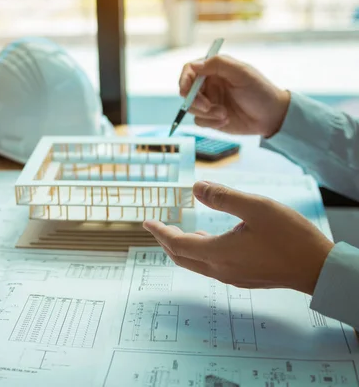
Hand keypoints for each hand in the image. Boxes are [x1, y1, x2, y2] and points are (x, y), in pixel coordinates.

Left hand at [143, 181, 333, 294]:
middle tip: (156, 227)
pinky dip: (199, 253)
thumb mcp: (256, 207)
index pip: (177, 244)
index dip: (160, 232)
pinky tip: (207, 241)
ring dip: (182, 248)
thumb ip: (223, 197)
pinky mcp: (244, 278)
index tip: (147, 221)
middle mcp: (220, 269)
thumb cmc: (290, 237)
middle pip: (182, 257)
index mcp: (218, 253)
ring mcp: (232, 277)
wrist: (319, 269)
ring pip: (196, 263)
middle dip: (165, 241)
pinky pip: (211, 266)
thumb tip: (195, 188)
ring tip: (176, 232)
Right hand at [179, 55, 290, 137]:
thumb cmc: (260, 91)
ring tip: (224, 114)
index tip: (187, 91)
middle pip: (187, 91)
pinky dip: (211, 122)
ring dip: (206, 113)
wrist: (271, 116)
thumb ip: (218, 64)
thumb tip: (194, 65)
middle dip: (195, 101)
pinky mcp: (210, 118)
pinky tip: (226, 120)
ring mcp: (209, 101)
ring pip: (191, 108)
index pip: (190, 71)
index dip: (184, 80)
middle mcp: (209, 85)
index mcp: (215, 70)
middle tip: (208, 107)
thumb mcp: (242, 73)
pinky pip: (199, 121)